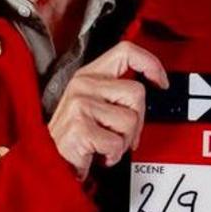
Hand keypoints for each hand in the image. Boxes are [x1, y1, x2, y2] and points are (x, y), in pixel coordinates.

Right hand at [48, 41, 167, 178]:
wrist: (50, 159)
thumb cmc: (75, 135)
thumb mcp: (93, 103)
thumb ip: (116, 91)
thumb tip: (152, 87)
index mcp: (89, 74)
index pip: (126, 52)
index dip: (150, 64)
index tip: (160, 81)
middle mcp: (83, 85)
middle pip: (137, 92)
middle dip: (137, 119)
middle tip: (122, 133)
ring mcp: (80, 104)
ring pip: (130, 120)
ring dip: (124, 140)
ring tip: (106, 143)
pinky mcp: (80, 127)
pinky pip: (117, 142)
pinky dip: (113, 154)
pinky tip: (98, 152)